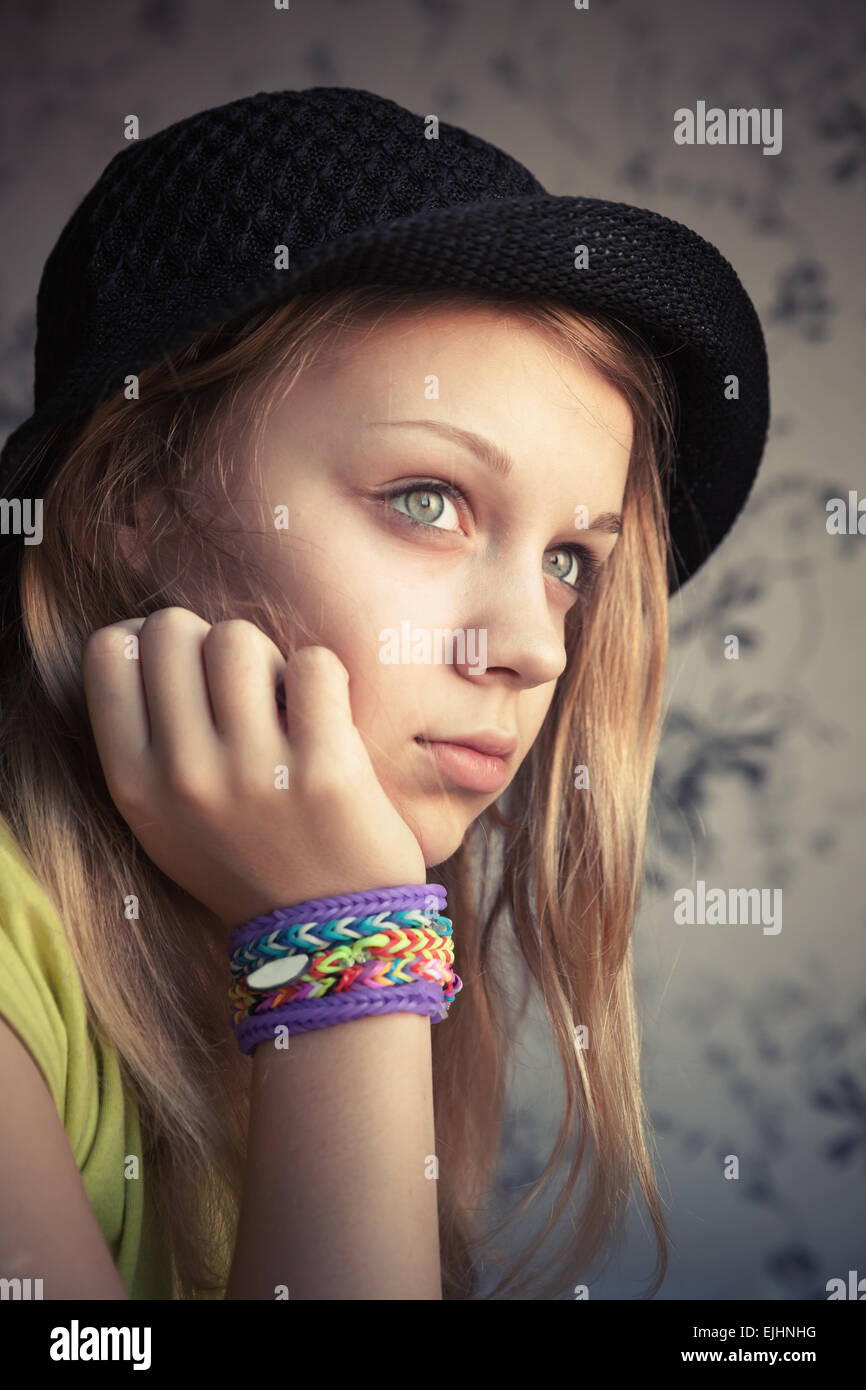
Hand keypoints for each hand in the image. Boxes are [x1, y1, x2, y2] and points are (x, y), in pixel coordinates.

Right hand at [81, 608, 426, 929]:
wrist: (324, 935)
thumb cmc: (246, 860)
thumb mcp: (164, 818)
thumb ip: (145, 738)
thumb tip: (148, 634)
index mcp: (135, 784)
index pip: (109, 652)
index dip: (148, 639)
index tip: (183, 665)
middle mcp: (184, 775)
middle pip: (173, 630)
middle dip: (210, 643)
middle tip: (241, 686)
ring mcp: (253, 772)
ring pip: (239, 638)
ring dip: (267, 658)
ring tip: (283, 703)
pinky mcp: (325, 769)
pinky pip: (314, 664)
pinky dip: (323, 677)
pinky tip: (325, 716)